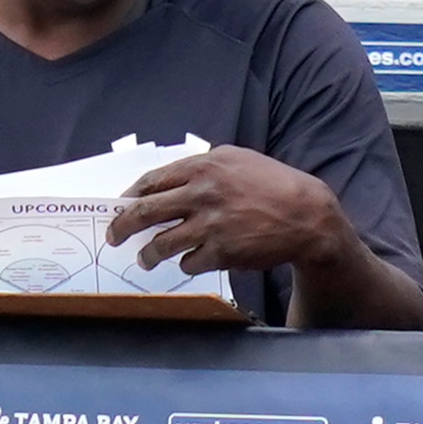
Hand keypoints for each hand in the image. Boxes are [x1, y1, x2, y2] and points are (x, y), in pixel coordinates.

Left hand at [105, 146, 342, 275]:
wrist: (307, 216)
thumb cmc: (273, 184)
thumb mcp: (237, 159)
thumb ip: (202, 166)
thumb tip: (168, 181)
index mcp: (201, 168)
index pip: (150, 183)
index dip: (129, 197)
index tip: (120, 207)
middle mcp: (201, 195)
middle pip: (145, 213)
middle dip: (122, 228)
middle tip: (115, 237)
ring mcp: (211, 225)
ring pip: (161, 244)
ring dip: (148, 254)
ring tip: (145, 259)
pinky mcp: (222, 252)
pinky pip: (188, 263)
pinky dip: (185, 264)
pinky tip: (190, 261)